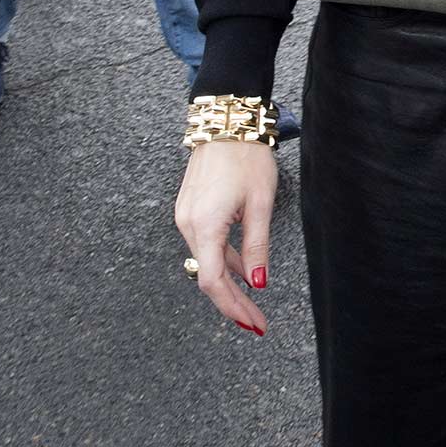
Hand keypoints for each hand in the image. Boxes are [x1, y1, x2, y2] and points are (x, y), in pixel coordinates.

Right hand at [175, 140, 275, 332]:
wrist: (226, 122)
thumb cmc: (246, 156)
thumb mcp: (260, 205)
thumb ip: (257, 247)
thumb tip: (257, 282)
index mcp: (205, 224)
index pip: (214, 281)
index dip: (233, 307)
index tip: (253, 324)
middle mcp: (188, 224)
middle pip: (208, 276)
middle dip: (233, 303)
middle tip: (256, 323)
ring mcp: (186, 216)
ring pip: (207, 262)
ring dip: (229, 285)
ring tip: (252, 306)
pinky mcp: (190, 210)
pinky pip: (206, 245)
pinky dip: (224, 262)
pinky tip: (243, 273)